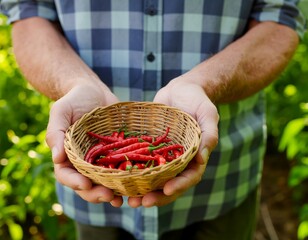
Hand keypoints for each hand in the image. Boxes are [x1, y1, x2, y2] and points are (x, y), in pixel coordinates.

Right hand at [45, 84, 123, 206]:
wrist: (95, 92)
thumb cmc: (74, 100)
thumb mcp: (61, 111)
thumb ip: (56, 132)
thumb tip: (56, 159)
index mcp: (67, 155)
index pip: (66, 174)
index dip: (74, 182)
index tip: (85, 184)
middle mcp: (84, 162)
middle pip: (86, 185)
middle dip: (96, 193)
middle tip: (108, 196)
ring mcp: (101, 160)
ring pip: (104, 182)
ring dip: (112, 192)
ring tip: (122, 198)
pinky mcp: (117, 154)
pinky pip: (121, 169)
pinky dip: (127, 179)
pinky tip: (136, 184)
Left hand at [127, 78, 218, 207]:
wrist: (181, 90)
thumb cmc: (198, 100)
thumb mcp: (207, 114)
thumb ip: (208, 135)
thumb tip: (202, 159)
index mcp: (194, 156)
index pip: (189, 177)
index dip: (178, 186)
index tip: (166, 190)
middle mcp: (178, 160)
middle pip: (168, 183)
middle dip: (156, 195)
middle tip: (140, 203)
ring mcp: (163, 155)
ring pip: (153, 177)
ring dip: (141, 189)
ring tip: (128, 198)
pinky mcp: (150, 147)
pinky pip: (141, 161)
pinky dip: (132, 171)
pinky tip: (118, 176)